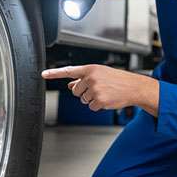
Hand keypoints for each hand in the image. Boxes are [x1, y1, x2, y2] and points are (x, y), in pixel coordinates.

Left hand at [41, 65, 159, 114]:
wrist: (133, 87)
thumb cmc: (118, 79)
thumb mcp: (100, 75)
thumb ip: (84, 79)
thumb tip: (71, 84)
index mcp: (90, 69)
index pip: (69, 71)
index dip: (54, 73)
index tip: (43, 74)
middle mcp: (91, 78)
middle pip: (76, 91)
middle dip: (84, 92)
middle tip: (98, 89)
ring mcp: (95, 89)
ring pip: (83, 99)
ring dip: (92, 99)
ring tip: (105, 92)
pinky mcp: (99, 100)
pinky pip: (91, 106)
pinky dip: (98, 105)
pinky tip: (107, 99)